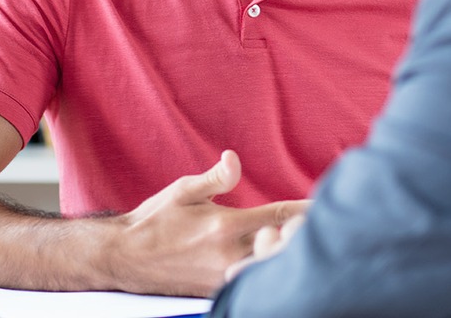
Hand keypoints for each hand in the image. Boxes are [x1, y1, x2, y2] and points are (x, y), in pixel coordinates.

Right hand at [112, 150, 308, 296]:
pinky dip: (264, 274)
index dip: (306, 212)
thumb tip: (234, 158)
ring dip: (285, 257)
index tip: (328, 205)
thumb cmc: (153, 220)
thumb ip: (216, 178)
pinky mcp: (214, 291)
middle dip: (301, 237)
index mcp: (224, 225)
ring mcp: (223, 276)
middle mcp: (228, 254)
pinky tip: (273, 266)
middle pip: (282, 247)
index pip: (278, 215)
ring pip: (268, 269)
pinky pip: (249, 283)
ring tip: (300, 247)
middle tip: (318, 226)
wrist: (122, 257)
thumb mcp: (183, 190)